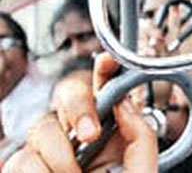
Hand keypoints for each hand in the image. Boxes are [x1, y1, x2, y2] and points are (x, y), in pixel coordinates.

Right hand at [3, 54, 156, 172]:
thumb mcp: (140, 171)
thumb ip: (140, 138)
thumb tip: (125, 104)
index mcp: (110, 128)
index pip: (106, 87)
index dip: (107, 68)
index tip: (109, 62)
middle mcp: (75, 132)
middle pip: (68, 94)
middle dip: (79, 109)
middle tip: (91, 135)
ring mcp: (44, 149)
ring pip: (40, 131)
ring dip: (59, 161)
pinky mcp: (18, 168)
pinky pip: (18, 161)